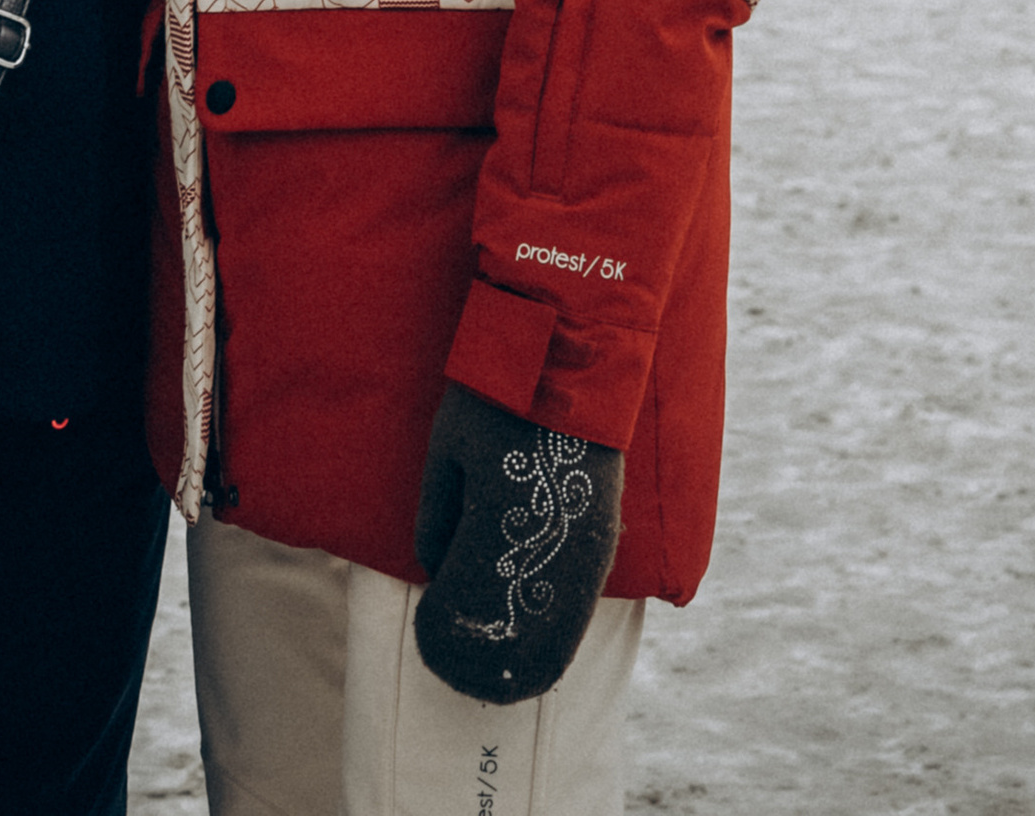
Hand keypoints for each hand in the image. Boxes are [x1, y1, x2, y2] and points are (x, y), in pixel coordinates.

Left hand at [411, 380, 622, 704]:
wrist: (567, 358)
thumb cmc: (495, 399)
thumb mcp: (448, 449)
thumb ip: (437, 513)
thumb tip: (434, 565)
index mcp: (501, 515)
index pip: (468, 593)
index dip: (446, 623)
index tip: (429, 635)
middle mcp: (547, 537)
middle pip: (518, 621)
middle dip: (487, 649)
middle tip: (460, 668)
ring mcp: (584, 540)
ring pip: (558, 622)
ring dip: (530, 650)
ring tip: (505, 677)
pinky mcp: (605, 532)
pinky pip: (583, 598)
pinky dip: (561, 627)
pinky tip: (547, 647)